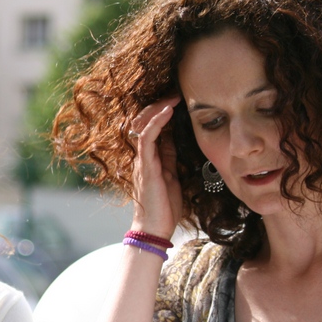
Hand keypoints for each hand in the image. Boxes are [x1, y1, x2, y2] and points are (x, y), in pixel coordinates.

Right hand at [129, 96, 183, 238]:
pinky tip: (167, 110)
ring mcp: (142, 160)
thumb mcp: (172, 176)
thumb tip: (175, 139)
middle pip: (144, 122)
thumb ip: (171, 157)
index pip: (153, 128)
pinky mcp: (146, 165)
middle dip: (159, 105)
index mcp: (150, 158)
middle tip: (177, 93)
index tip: (179, 99)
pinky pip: (147, 138)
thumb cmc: (164, 207)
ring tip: (173, 97)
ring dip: (158, 108)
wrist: (154, 228)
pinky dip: (156, 121)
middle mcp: (143, 156)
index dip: (163, 112)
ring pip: (143, 125)